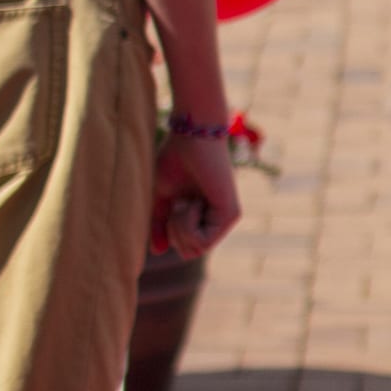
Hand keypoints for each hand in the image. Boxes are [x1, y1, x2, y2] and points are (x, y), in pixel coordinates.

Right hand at [152, 132, 241, 258]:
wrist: (192, 137)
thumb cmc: (175, 160)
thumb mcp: (161, 199)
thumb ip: (159, 225)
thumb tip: (159, 251)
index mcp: (206, 215)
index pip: (187, 247)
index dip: (171, 234)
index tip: (172, 206)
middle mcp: (220, 218)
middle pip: (191, 253)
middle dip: (175, 234)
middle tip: (178, 204)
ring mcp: (228, 218)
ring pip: (196, 250)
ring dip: (180, 228)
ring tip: (186, 201)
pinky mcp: (231, 214)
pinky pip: (202, 241)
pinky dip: (187, 224)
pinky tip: (192, 202)